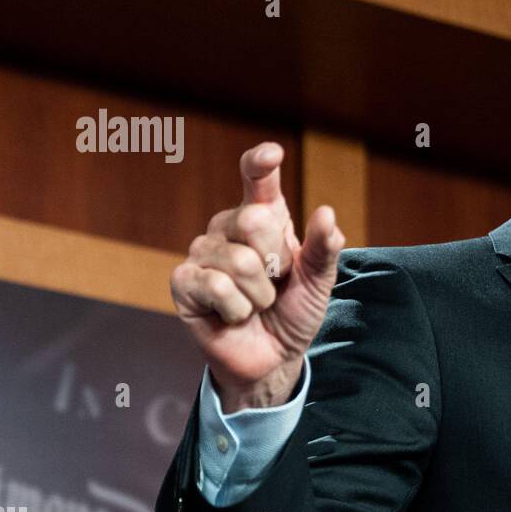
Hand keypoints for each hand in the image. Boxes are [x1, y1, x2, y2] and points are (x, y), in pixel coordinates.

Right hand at [170, 142, 344, 410]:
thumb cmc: (293, 312)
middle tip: (274, 284)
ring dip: (260, 294)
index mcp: (263, 218)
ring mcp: (202, 252)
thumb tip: (327, 213)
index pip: (258, 181)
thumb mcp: (318, 282)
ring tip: (255, 304)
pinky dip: (237, 309)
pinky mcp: (183, 282)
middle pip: (254, 220)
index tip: (272, 154)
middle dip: (276, 262)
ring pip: (239, 260)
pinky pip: (216, 285)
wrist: (272, 357)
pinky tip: (233, 316)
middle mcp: (228, 227)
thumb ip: (325, 249)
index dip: (260, 164)